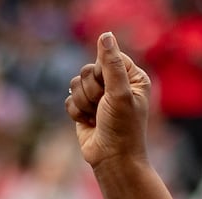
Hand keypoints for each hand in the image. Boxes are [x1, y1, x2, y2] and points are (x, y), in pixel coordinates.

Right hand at [68, 32, 151, 168]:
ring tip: (97, 118)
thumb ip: (111, 64)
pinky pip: (69, 99)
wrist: (113, 160)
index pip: (107, 56)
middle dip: (92, 91)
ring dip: (84, 103)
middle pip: (88, 70)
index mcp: (132, 77)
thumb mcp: (120, 93)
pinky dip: (77, 113)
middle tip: (104, 108)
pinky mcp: (85, 108)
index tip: (111, 91)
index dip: (103, 73)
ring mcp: (99, 96)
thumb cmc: (123, 129)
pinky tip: (89, 124)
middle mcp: (116, 84)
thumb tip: (106, 35)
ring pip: (75, 84)